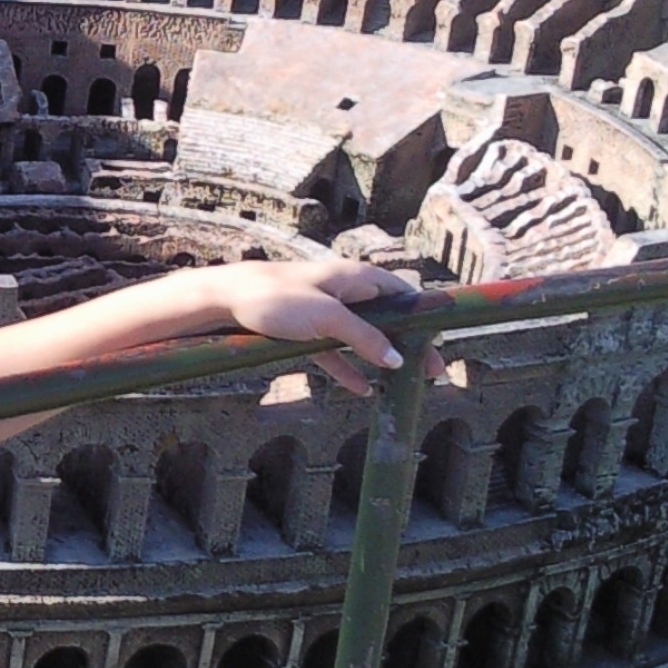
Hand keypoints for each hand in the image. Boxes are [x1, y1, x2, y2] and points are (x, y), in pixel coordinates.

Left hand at [192, 259, 445, 395]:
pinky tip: (362, 390)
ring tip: (405, 382)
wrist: (226, 298)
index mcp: (357, 278)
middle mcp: (346, 291)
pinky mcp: (305, 329)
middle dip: (409, 345)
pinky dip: (350, 368)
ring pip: (363, 337)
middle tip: (431, 371)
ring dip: (382, 359)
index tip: (440, 345)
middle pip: (388, 319)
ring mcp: (326, 310)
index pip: (405, 296)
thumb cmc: (276, 297)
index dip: (425, 319)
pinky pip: (336, 350)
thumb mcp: (328, 318)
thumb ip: (364, 337)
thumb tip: (397, 360)